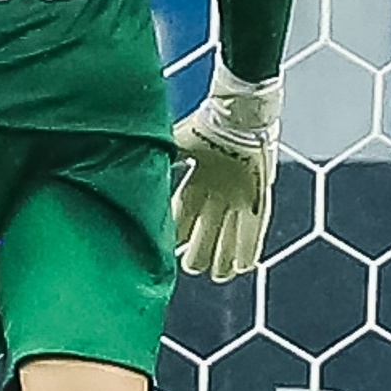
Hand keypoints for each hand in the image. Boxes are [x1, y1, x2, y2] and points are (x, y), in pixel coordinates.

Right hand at [171, 63, 281, 283]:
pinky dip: (249, 247)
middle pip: (206, 232)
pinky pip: (254, 228)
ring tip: (219, 275)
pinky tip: (246, 266)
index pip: (182, 216)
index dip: (176, 235)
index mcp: (195, 181)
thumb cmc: (206, 125)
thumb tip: (132, 173)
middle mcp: (216, 193)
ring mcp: (238, 196)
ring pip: (230, 235)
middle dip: (199, 251)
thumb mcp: (175, 145)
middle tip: (193, 267)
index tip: (166, 250)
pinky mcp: (258, 196)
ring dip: (224, 256)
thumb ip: (157, 162)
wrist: (238, 114)